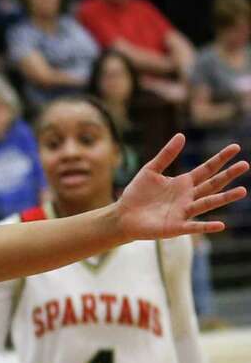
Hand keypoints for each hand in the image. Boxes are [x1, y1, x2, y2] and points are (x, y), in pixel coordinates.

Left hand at [115, 134, 247, 238]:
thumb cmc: (137, 194)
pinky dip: (206, 226)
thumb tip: (181, 135)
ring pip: (208, 203)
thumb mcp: (150, 170)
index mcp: (183, 183)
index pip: (207, 169)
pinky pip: (194, 227)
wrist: (123, 216)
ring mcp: (184, 212)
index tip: (236, 147)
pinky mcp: (175, 227)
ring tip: (242, 191)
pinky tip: (220, 225)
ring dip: (224, 198)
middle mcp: (188, 197)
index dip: (220, 159)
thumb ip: (166, 155)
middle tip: (245, 165)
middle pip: (212, 184)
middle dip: (228, 175)